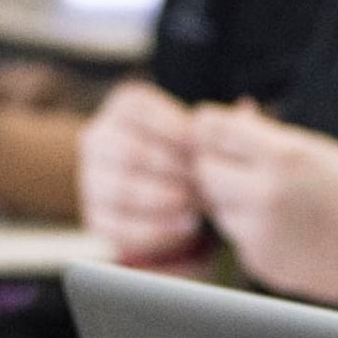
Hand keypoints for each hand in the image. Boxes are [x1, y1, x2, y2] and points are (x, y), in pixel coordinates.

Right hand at [79, 81, 210, 263]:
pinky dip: (155, 230)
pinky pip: (119, 226)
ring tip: (195, 207)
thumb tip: (245, 111)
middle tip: (204, 184)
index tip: (202, 147)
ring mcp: (91, 179)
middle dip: (172, 170)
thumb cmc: (190, 154)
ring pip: (121, 190)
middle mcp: (99, 138)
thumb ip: (220, 125)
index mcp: (123, 107)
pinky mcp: (95, 216)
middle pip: (129, 151)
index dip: (173, 128)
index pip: (138, 109)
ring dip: (162, 200)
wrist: (165, 190)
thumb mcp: (201, 134)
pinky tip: (185, 228)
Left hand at [183, 103, 337, 307]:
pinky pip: (236, 235)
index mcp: (286, 157)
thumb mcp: (324, 152)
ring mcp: (259, 233)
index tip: (212, 124)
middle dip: (215, 162)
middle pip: (204, 169)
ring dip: (230, 196)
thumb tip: (227, 119)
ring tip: (276, 197)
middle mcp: (265, 194)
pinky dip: (250, 227)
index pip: (214, 130)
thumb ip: (272, 138)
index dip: (209, 125)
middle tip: (239, 160)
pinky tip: (289, 227)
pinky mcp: (258, 262)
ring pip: (216, 205)